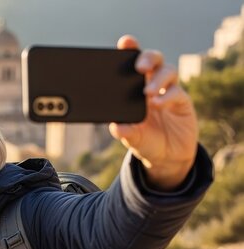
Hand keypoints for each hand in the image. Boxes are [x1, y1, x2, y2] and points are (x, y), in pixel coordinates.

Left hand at [109, 35, 197, 190]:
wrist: (167, 156)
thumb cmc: (144, 140)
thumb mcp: (131, 138)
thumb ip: (123, 131)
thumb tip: (115, 126)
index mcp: (134, 87)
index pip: (132, 63)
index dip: (130, 49)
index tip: (126, 42)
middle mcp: (151, 84)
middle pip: (153, 59)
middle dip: (147, 58)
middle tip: (140, 68)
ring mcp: (168, 90)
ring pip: (167, 70)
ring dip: (157, 79)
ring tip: (147, 93)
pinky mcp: (182, 101)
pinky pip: (176, 91)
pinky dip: (167, 95)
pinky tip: (158, 104)